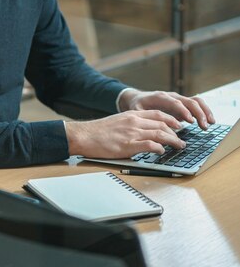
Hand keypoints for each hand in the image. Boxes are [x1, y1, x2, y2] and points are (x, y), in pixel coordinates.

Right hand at [65, 110, 185, 158]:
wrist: (85, 135)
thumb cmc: (99, 131)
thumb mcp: (117, 121)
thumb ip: (131, 124)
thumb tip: (144, 132)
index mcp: (131, 115)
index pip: (157, 114)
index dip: (171, 119)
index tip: (178, 125)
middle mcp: (134, 122)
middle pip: (162, 124)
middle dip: (175, 132)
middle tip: (182, 140)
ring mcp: (132, 133)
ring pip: (159, 134)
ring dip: (172, 141)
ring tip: (179, 146)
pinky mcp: (128, 146)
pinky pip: (149, 145)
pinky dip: (158, 148)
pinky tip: (162, 152)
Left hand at [119, 89, 214, 129]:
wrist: (137, 98)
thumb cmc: (137, 106)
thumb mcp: (136, 111)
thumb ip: (143, 118)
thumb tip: (150, 128)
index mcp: (160, 97)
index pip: (175, 102)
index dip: (183, 111)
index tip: (190, 121)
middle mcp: (171, 96)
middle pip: (188, 101)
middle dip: (198, 113)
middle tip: (204, 126)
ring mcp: (178, 99)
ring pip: (195, 101)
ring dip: (204, 111)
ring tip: (210, 123)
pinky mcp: (182, 104)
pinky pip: (196, 104)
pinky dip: (204, 111)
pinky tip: (209, 121)